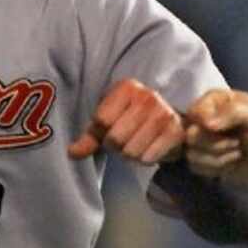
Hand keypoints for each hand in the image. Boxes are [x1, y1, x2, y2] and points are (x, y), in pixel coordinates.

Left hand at [68, 79, 184, 163]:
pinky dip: (145, 159)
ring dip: (131, 155)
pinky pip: (148, 158)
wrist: (172, 122)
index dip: (102, 133)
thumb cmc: (133, 120)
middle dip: (116, 147)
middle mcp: (147, 96)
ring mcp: (163, 113)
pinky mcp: (175, 132)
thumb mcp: (109, 121)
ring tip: (138, 144)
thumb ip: (90, 136)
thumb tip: (72, 153)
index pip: (101, 121)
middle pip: (115, 138)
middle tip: (126, 140)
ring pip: (130, 151)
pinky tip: (151, 148)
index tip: (112, 129)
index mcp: (127, 88)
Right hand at [184, 89, 247, 181]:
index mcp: (212, 100)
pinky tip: (232, 162)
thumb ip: (230, 114)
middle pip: (190, 136)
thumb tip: (206, 124)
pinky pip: (196, 167)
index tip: (225, 130)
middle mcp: (203, 118)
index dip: (206, 126)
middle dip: (215, 145)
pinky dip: (216, 168)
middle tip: (237, 143)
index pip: (193, 114)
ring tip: (237, 151)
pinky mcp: (205, 159)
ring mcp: (203, 140)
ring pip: (191, 154)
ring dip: (218, 158)